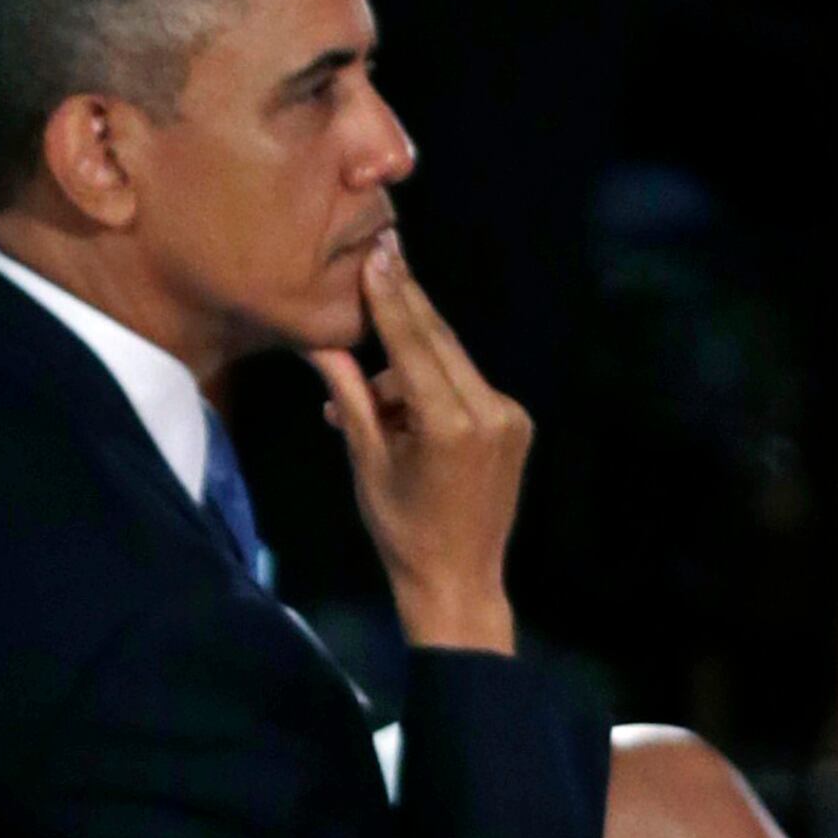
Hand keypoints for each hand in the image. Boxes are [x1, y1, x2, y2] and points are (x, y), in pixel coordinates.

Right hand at [313, 229, 524, 654]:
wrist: (458, 583)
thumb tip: (321, 344)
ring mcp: (509, 418)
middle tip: (381, 256)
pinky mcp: (516, 425)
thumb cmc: (401, 532)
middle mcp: (490, 413)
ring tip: (369, 403)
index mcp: (450, 425)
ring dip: (409, 365)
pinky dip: (434, 388)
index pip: (414, 343)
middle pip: (439, 342)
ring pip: (451, 364)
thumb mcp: (366, 461)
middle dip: (405, 306)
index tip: (376, 254)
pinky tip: (402, 410)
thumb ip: (350, 396)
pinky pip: (467, 388)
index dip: (392, 297)